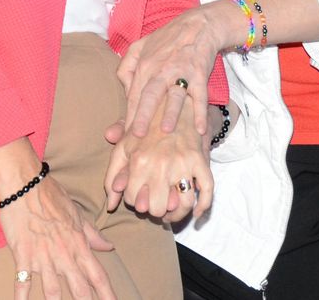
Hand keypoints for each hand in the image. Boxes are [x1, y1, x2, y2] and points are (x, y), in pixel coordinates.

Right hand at [0, 174, 115, 299]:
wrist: (25, 183)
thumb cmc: (51, 194)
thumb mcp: (76, 212)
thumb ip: (91, 233)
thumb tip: (109, 247)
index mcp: (78, 243)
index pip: (97, 274)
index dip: (107, 294)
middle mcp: (63, 254)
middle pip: (79, 289)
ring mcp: (43, 257)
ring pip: (53, 291)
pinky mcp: (23, 256)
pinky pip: (22, 282)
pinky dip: (22, 297)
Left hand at [102, 104, 213, 222]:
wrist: (172, 103)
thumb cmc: (145, 128)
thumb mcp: (123, 145)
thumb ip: (113, 174)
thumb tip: (112, 204)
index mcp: (139, 160)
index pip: (133, 199)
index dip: (134, 201)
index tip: (138, 195)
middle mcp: (161, 164)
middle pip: (157, 207)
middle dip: (154, 210)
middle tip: (155, 204)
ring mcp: (183, 163)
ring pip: (182, 204)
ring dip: (177, 215)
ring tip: (171, 212)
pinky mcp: (200, 160)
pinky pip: (207, 190)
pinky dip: (202, 206)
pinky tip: (195, 212)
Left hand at [117, 4, 226, 137]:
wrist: (197, 25)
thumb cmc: (167, 39)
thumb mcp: (139, 46)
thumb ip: (126, 67)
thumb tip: (124, 90)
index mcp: (144, 66)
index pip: (133, 96)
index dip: (128, 117)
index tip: (123, 138)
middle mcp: (160, 70)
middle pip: (149, 95)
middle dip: (142, 116)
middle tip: (137, 137)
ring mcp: (181, 72)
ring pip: (174, 95)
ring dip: (170, 113)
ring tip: (166, 131)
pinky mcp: (199, 74)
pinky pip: (200, 96)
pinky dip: (200, 112)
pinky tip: (199, 129)